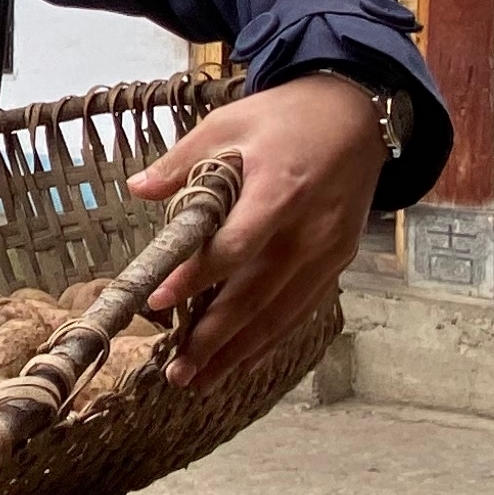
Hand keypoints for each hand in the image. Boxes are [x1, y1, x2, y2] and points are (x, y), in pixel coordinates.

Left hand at [125, 74, 385, 389]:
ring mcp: (329, 250)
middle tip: (177, 372)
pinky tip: (241, 361)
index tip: (159, 301)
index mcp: (279, 190)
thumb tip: (137, 189)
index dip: (196, 278)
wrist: (356, 115)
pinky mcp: (338, 261)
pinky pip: (302, 309)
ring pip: (281, 314)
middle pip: (257, 295)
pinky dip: (271, 339)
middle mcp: (309, 230)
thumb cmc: (285, 118)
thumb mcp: (228, 123)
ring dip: (239, 352)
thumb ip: (183, 161)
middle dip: (215, 338)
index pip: (234, 247)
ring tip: (200, 379)